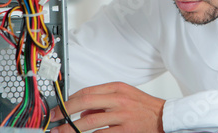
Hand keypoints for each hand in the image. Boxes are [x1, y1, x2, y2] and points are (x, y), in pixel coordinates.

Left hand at [49, 82, 164, 132]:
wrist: (164, 117)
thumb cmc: (144, 107)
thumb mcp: (125, 95)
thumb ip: (104, 100)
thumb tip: (83, 110)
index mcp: (117, 88)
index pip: (87, 91)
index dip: (69, 100)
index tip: (59, 107)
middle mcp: (118, 100)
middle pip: (85, 102)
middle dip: (65, 111)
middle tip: (53, 119)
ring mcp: (122, 116)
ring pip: (89, 120)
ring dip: (71, 127)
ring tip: (60, 131)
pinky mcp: (125, 131)